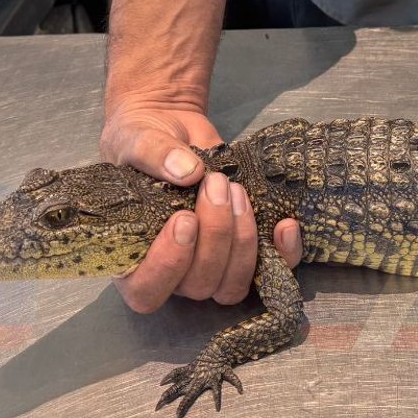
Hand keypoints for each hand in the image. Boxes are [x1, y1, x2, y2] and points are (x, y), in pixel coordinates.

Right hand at [101, 100, 301, 311]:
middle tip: (216, 185)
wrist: (173, 126)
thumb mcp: (135, 139)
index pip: (146, 290)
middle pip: (199, 285)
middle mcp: (172, 272)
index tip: (184, 219)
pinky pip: (271, 270)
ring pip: (234, 284)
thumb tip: (188, 172)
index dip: (168, 265)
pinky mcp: (243, 251)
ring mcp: (211, 265)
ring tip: (237, 191)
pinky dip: (284, 253)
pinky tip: (285, 224)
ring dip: (243, 241)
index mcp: (132, 257)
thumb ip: (152, 155)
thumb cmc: (140, 141)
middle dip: (216, 237)